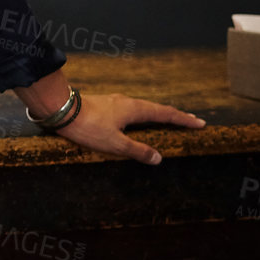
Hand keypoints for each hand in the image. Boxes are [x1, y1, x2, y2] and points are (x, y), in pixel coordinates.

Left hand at [51, 92, 205, 163]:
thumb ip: (137, 150)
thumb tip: (158, 158)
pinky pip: (131, 109)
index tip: (199, 123)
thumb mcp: (115, 144)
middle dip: (174, 115)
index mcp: (134, 109)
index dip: (183, 120)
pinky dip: (143, 114)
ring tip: (168, 119)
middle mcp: (127, 102)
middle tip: (190, 120)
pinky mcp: (105, 105)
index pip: (165, 114)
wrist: (60, 109)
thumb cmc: (88, 127)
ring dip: (158, 114)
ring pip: (143, 108)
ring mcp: (115, 102)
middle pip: (156, 108)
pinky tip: (137, 120)